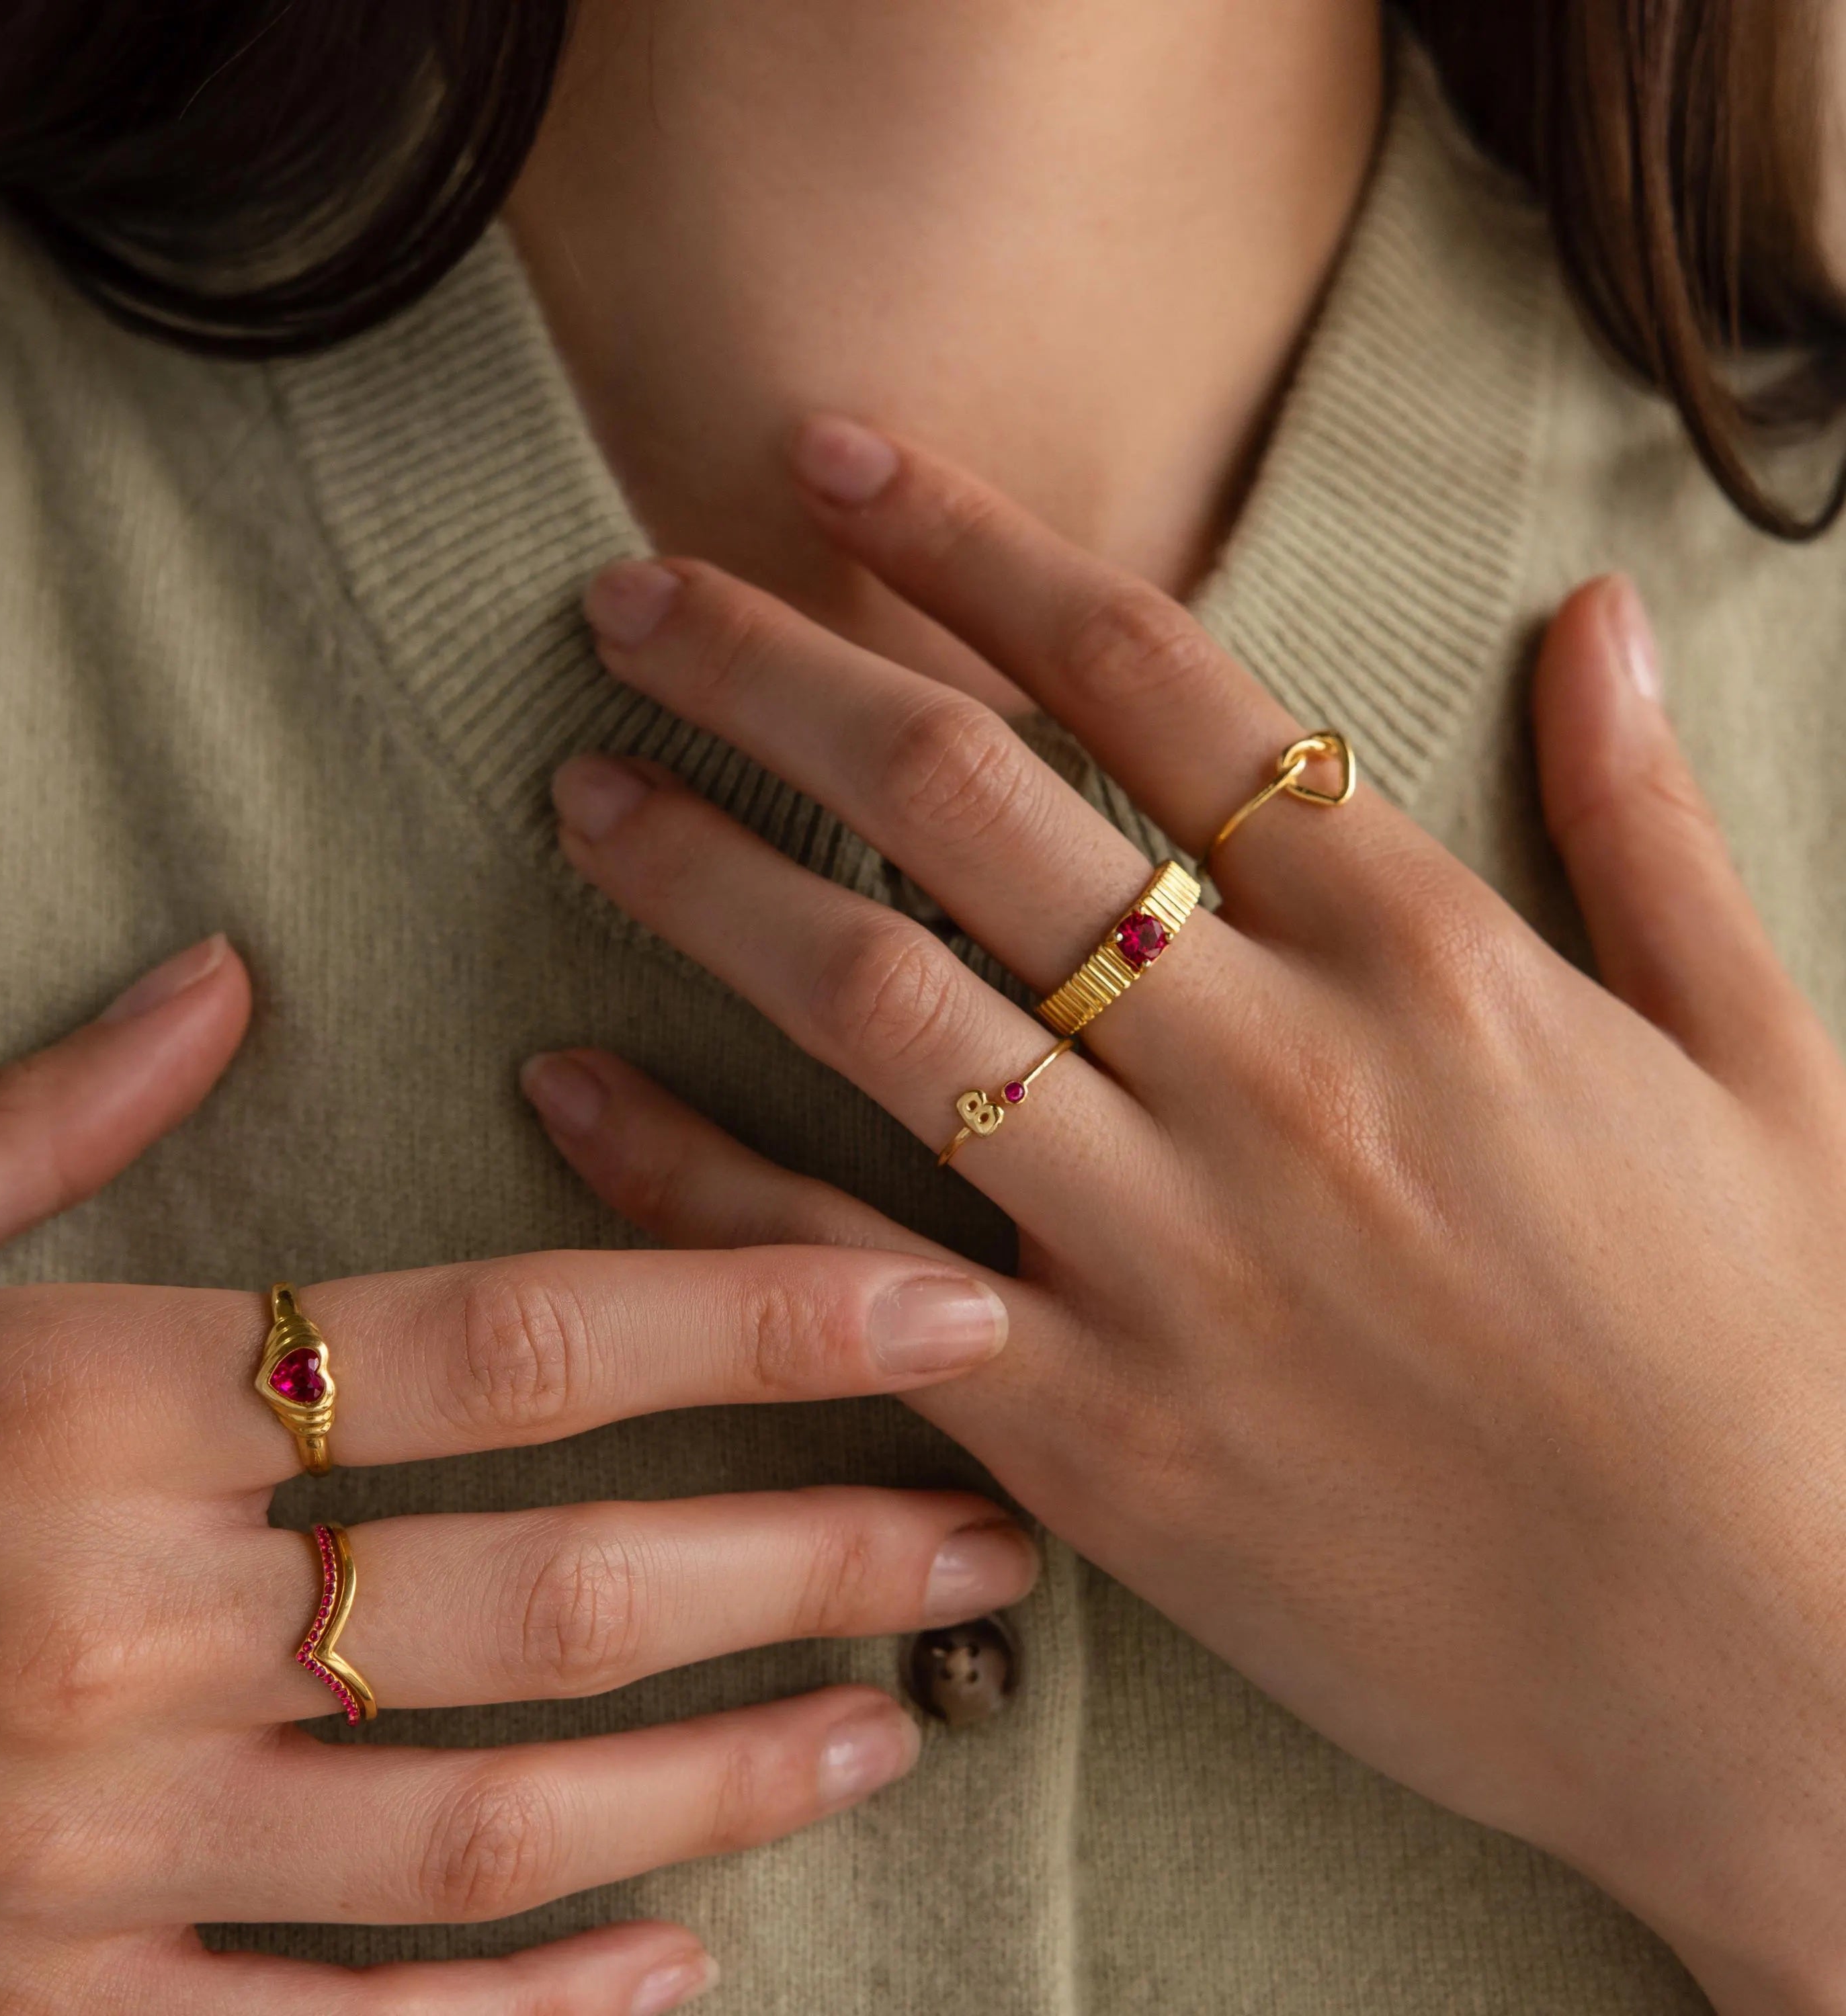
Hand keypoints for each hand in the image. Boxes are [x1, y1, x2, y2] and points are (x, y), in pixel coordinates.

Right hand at [0, 934, 1037, 2013]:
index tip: (933, 1298)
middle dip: (806, 1560)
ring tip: (899, 1727)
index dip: (747, 1308)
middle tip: (990, 1537)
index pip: (506, 1340)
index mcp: (88, 1401)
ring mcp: (80, 1852)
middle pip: (551, 1591)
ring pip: (485, 1830)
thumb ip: (36, 1120)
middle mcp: (119, 1623)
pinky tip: (681, 1973)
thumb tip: (219, 972)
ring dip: (722, 1780)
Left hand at [537, 417, 1845, 2015]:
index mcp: (1426, 955)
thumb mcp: (1766, 1064)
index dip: (967, 542)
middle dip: (773, 670)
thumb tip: (1596, 617)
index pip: (1149, 676)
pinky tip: (567, 1087)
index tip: (830, 457)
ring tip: (581, 788)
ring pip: (873, 1001)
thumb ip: (1647, 830)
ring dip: (701, 876)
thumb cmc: (1783, 1361)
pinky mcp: (1093, 1432)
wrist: (1775, 1672)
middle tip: (628, 595)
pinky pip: (834, 1276)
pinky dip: (686, 1176)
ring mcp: (1167, 1253)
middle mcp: (1270, 1068)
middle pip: (963, 801)